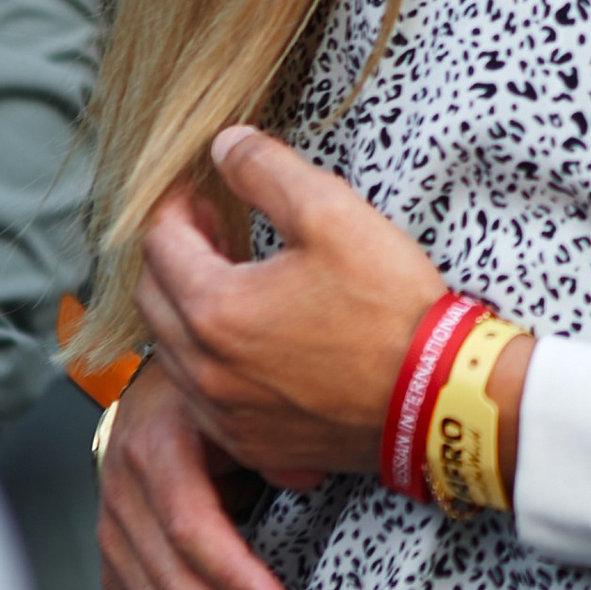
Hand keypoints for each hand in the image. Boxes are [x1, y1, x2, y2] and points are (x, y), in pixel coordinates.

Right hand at [98, 358, 319, 589]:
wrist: (155, 397)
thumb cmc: (205, 400)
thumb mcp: (237, 398)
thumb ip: (272, 437)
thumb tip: (306, 477)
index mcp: (154, 451)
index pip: (189, 528)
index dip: (234, 578)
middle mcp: (125, 502)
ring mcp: (117, 544)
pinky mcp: (122, 576)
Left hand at [136, 122, 472, 479]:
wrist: (438, 397)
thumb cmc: (391, 310)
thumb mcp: (333, 214)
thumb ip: (267, 170)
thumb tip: (225, 145)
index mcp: (215, 310)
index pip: (160, 242)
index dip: (175, 206)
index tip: (198, 193)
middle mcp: (205, 371)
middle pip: (152, 298)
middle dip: (172, 256)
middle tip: (210, 232)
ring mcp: (226, 415)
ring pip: (172, 352)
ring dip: (187, 311)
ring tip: (232, 284)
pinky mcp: (253, 443)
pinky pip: (204, 399)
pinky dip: (211, 363)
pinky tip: (251, 343)